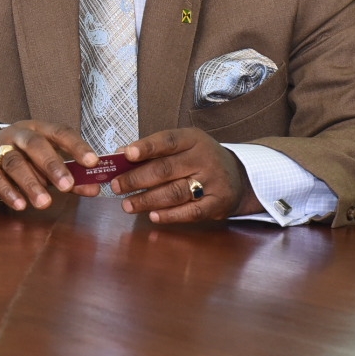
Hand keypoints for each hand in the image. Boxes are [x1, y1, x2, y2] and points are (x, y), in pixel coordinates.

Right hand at [0, 120, 99, 211]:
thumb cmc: (22, 159)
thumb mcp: (46, 163)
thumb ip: (70, 175)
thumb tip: (96, 188)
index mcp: (39, 129)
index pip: (61, 132)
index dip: (77, 146)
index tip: (93, 162)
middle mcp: (18, 135)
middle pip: (36, 145)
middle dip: (53, 165)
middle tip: (67, 186)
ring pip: (15, 162)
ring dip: (31, 183)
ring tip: (44, 203)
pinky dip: (8, 191)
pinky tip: (20, 204)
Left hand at [111, 128, 264, 222]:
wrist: (238, 177)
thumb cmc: (198, 159)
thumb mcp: (182, 146)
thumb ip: (154, 150)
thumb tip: (119, 155)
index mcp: (193, 140)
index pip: (167, 141)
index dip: (146, 147)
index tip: (125, 154)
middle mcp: (204, 159)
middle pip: (166, 169)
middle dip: (137, 179)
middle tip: (116, 186)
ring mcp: (212, 182)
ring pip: (175, 192)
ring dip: (147, 200)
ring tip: (127, 205)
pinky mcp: (217, 204)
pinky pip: (191, 212)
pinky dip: (170, 215)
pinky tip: (152, 216)